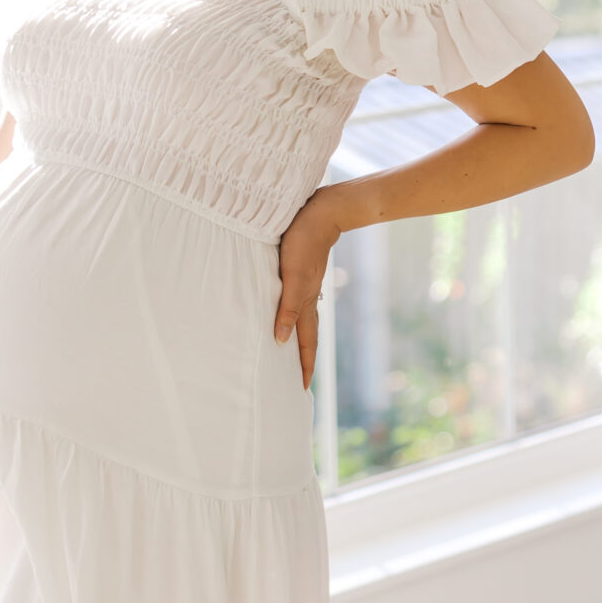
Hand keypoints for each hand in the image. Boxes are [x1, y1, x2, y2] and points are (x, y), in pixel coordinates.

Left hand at [275, 191, 340, 391]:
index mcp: (305, 302)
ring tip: (288, 353)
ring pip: (300, 319)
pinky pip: (295, 303)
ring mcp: (305, 285)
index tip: (303, 389)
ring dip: (297, 338)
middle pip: (305, 335)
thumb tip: (280, 340)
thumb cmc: (303, 242)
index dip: (304, 366)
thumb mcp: (292, 276)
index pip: (306, 342)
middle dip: (302, 358)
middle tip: (297, 380)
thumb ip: (286, 307)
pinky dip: (291, 316)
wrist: (321, 213)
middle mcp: (307, 298)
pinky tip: (284, 313)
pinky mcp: (300, 273)